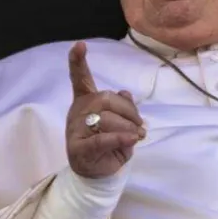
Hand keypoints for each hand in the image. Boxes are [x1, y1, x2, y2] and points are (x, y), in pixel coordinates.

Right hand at [66, 42, 145, 178]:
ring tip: (137, 136)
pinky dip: (119, 137)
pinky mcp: (80, 148)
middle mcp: (78, 112)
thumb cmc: (108, 145)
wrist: (96, 173)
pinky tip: (132, 139)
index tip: (80, 45)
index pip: (80, 79)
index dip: (78, 62)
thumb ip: (122, 106)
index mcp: (85, 102)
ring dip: (128, 127)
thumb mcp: (120, 124)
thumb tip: (126, 93)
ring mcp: (76, 130)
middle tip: (141, 126)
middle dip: (129, 110)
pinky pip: (102, 139)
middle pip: (105, 99)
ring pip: (105, 118)